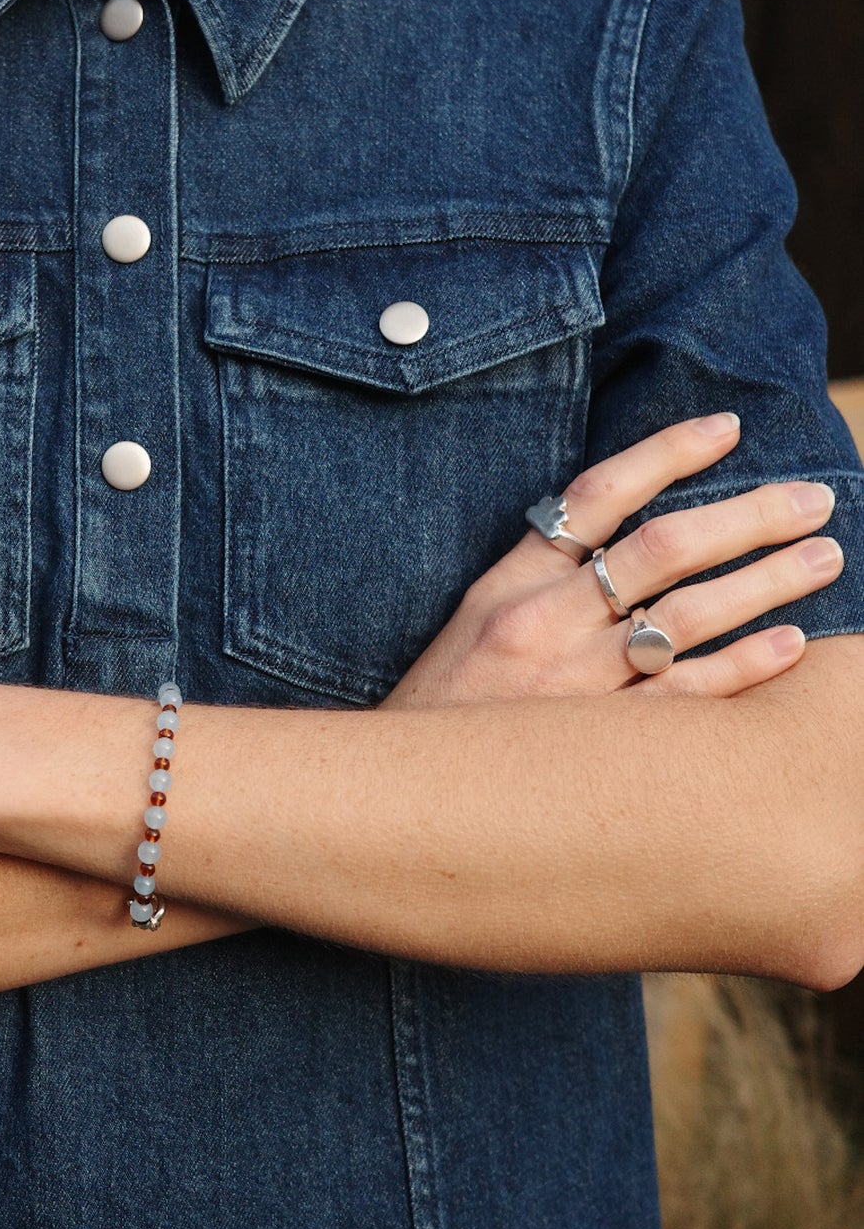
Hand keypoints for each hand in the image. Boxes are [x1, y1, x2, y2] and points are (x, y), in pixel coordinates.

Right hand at [388, 412, 843, 708]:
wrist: (406, 800)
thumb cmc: (444, 710)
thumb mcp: (474, 621)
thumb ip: (540, 573)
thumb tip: (618, 526)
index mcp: (511, 585)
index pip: (599, 496)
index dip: (668, 453)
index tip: (728, 428)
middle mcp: (547, 625)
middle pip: (664, 548)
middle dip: (749, 517)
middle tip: (814, 500)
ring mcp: (577, 687)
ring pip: (689, 615)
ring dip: (767, 581)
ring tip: (824, 559)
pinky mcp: (599, 746)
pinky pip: (688, 698)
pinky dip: (744, 665)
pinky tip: (792, 644)